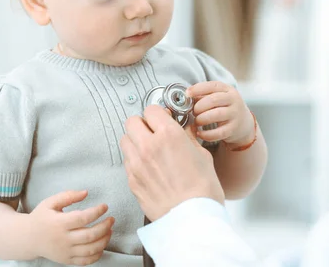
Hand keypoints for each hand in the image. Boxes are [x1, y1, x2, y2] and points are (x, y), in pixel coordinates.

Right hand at [28, 190, 113, 265]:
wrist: (28, 238)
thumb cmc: (41, 217)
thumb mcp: (50, 202)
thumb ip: (68, 196)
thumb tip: (86, 192)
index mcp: (59, 223)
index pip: (82, 218)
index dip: (97, 212)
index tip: (105, 206)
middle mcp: (63, 239)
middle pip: (89, 236)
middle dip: (105, 227)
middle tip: (112, 219)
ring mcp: (65, 251)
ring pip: (90, 249)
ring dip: (104, 240)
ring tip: (109, 230)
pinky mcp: (67, 260)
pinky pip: (86, 261)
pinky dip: (97, 254)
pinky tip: (102, 244)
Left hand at [121, 105, 224, 221]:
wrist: (193, 218)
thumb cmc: (202, 190)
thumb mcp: (202, 155)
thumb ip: (188, 137)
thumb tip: (184, 129)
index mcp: (168, 135)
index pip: (151, 110)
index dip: (159, 113)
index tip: (163, 118)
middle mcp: (148, 146)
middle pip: (132, 121)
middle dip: (142, 123)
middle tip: (153, 130)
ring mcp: (137, 164)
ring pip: (125, 140)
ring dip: (135, 140)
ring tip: (148, 148)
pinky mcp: (132, 180)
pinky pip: (127, 161)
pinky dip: (134, 159)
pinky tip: (148, 166)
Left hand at [187, 81, 253, 144]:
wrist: (243, 123)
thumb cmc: (224, 108)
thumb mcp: (218, 98)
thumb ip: (203, 96)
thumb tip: (186, 99)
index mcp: (227, 89)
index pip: (212, 86)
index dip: (198, 89)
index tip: (187, 93)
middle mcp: (234, 100)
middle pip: (213, 100)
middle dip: (199, 106)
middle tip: (193, 112)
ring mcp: (235, 114)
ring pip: (216, 115)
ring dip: (202, 119)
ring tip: (197, 122)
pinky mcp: (234, 129)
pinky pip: (219, 132)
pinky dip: (207, 134)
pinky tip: (199, 133)